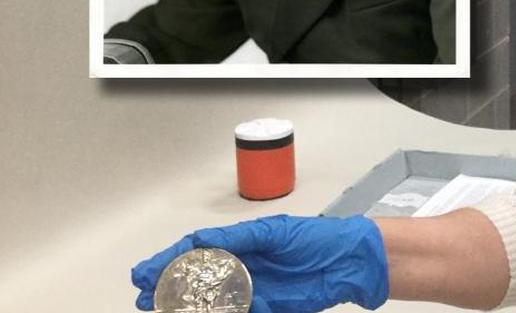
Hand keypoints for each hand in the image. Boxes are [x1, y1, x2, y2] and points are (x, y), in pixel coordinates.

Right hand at [131, 214, 387, 312]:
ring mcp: (253, 289)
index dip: (168, 261)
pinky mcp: (267, 308)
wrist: (349, 263)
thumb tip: (199, 239)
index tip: (143, 273)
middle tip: (144, 298)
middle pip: (197, 279)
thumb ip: (239, 238)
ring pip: (211, 301)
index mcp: (242, 243)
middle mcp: (243, 266)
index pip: (197, 251)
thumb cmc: (315, 239)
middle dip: (168, 288)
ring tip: (163, 309)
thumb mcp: (274, 232)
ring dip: (188, 306)